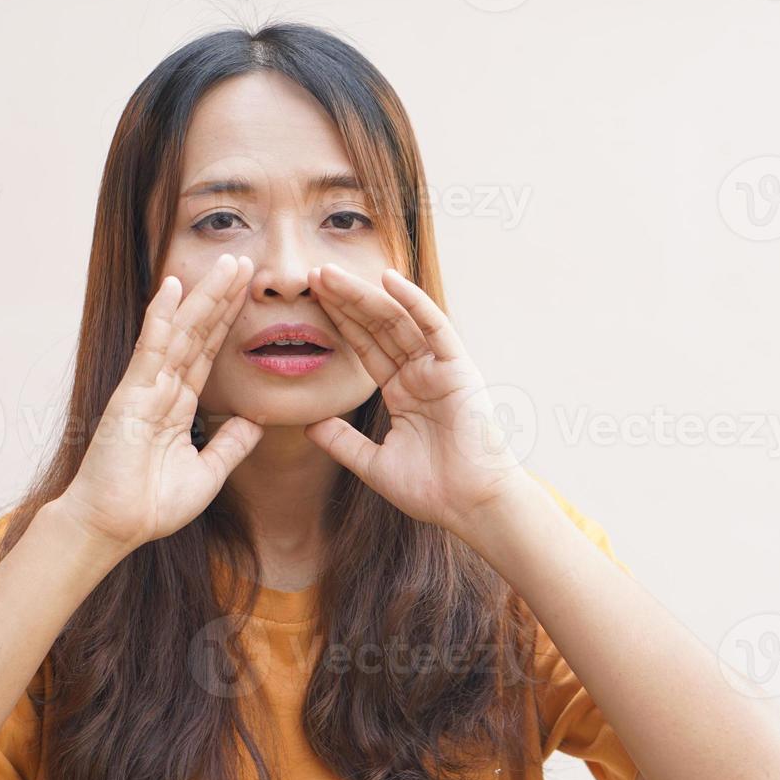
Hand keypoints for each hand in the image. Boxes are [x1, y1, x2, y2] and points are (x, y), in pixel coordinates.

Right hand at [56, 253, 261, 551]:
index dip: (227, 322)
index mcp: (177, 405)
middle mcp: (161, 389)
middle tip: (243, 262)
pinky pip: (150, 350)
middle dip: (221, 298)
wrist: (112, 528)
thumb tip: (255, 421)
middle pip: (198, 333)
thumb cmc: (150, 506)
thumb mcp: (207, 474)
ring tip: (227, 265)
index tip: (248, 293)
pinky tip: (172, 288)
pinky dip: (161, 318)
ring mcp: (145, 389)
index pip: (208, 353)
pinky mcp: (130, 396)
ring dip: (203, 297)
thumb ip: (230, 445)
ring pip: (180, 333)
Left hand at [303, 262, 533, 540]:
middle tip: (313, 274)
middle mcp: (420, 374)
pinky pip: (433, 327)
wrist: (470, 506)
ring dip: (364, 295)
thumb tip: (308, 424)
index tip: (310, 300)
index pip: (365, 347)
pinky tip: (387, 279)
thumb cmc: (432, 490)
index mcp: (402, 391)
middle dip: (345, 300)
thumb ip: (342, 442)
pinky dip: (412, 301)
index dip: (339, 322)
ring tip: (331, 274)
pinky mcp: (458, 368)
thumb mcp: (373, 463)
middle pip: (376, 327)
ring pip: (397, 321)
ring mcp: (439, 368)